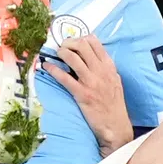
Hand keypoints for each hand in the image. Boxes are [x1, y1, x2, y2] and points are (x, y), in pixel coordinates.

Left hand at [44, 35, 131, 155]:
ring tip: (56, 54)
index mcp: (109, 66)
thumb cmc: (114, 104)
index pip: (94, 42)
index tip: (73, 42)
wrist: (116, 125)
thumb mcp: (115, 81)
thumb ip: (105, 68)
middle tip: (62, 47)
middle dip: (69, 43)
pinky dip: (53, 69)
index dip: (80, 38)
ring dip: (61, 52)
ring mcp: (91, 82)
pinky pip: (64, 77)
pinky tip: (46, 66)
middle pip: (82, 45)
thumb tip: (91, 58)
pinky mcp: (82, 94)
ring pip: (73, 58)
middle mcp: (101, 71)